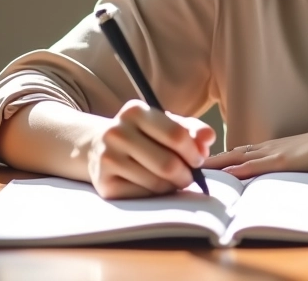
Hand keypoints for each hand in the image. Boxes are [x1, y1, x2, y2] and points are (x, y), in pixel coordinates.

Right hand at [86, 99, 215, 198]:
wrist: (98, 147)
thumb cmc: (143, 134)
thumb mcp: (166, 123)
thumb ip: (192, 129)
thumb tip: (209, 138)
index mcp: (135, 111)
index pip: (176, 135)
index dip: (194, 152)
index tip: (199, 159)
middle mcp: (116, 133)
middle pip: (167, 163)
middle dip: (186, 174)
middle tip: (190, 176)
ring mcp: (107, 159)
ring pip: (155, 183)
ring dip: (172, 186)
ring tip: (174, 181)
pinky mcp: (104, 184)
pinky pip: (142, 196)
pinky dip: (155, 195)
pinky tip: (155, 187)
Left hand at [202, 119, 307, 178]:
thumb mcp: (298, 157)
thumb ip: (282, 162)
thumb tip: (268, 172)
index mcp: (271, 147)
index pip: (239, 151)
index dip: (219, 157)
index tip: (200, 162)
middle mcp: (267, 148)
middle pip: (231, 152)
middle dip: (209, 159)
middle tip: (185, 163)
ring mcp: (274, 153)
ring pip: (238, 157)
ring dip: (217, 164)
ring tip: (194, 169)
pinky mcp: (282, 161)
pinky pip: (256, 166)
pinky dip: (238, 170)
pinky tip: (225, 174)